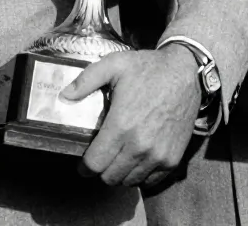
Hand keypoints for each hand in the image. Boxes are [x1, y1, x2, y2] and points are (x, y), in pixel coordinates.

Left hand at [59, 46, 199, 186]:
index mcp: (121, 126)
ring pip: (130, 182)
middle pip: (110, 178)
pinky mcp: (173, 159)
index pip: (95, 164)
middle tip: (99, 159)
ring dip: (120, 174)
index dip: (84, 167)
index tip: (82, 164)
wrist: (184, 73)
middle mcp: (139, 146)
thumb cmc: (146, 68)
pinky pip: (151, 181)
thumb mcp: (112, 65)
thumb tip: (63, 97)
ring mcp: (158, 156)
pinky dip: (140, 176)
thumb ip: (85, 81)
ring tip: (117, 159)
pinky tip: (135, 161)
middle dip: (100, 171)